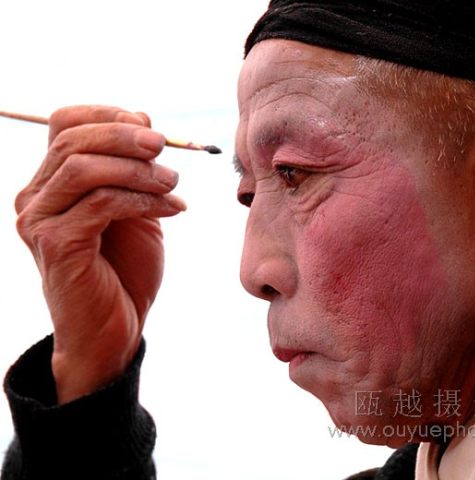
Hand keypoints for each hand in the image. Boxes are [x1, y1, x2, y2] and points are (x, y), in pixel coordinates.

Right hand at [14, 106, 185, 403]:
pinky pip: (101, 203)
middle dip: (125, 136)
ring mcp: (39, 221)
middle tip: (165, 148)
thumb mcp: (136, 210)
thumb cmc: (125, 270)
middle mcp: (36, 197)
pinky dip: (142, 200)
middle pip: (72, 140)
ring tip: (173, 184)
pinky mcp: (56, 244)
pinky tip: (172, 209)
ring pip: (84, 168)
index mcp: (52, 183)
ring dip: (138, 170)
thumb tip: (143, 119)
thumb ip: (134, 170)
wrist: (114, 329)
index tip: (152, 129)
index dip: (109, 115)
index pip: (65, 124)